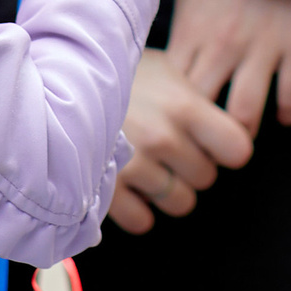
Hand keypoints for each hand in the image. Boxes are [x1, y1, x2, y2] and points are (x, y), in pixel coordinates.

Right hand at [108, 50, 257, 233]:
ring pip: (180, 202)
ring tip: (146, 166)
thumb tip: (226, 123)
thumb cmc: (114, 75)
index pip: (237, 149)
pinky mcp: (106, 191)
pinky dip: (136, 209)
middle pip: (207, 178)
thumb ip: (195, 97)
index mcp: (184, 106)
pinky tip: (125, 184)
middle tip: (167, 150)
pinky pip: (142, 221)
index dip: (226, 148)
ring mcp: (135, 167)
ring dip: (167, 190)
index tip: (212, 144)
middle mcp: (164, 138)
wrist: (52, 84)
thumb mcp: (162, 69)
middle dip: (191, 167)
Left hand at [168, 0, 290, 131]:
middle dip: (198, 133)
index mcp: (192, 32)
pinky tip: (285, 114)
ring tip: (242, 138)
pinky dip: (289, 112)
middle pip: (200, 110)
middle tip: (203, 146)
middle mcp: (223, 46)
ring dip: (242, 132)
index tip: (173, 125)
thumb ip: (182, 32)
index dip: (168, 115)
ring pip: (244, 114)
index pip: (170, 92)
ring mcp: (262, 49)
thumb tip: (161, 67)